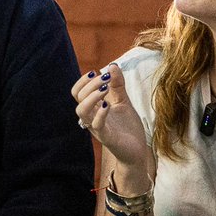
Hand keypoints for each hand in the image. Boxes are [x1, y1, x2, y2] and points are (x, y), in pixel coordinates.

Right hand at [71, 64, 151, 181]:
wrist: (137, 150)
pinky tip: (108, 104)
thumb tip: (112, 65)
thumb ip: (118, 84)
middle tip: (105, 77)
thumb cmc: (127, 127)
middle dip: (90, 84)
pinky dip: (100, 113)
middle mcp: (91, 116)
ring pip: (81, 111)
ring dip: (91, 97)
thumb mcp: (123, 101)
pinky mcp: (106, 137)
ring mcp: (97, 127)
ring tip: (104, 89)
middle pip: (78, 97)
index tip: (96, 71)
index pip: (77, 92)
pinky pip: (96, 125)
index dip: (83, 80)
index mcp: (93, 107)